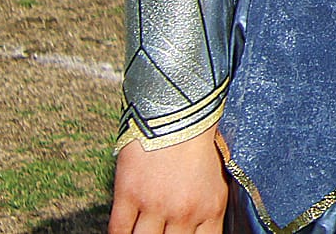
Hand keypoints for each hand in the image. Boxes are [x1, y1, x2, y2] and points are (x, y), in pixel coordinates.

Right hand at [109, 132, 228, 233]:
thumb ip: (207, 209)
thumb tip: (198, 229)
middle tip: (160, 233)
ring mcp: (155, 205)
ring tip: (144, 232)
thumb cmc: (200, 142)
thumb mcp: (218, 179)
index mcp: (210, 208)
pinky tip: (124, 232)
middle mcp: (184, 212)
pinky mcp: (129, 194)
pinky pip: (118, 230)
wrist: (179, 113)